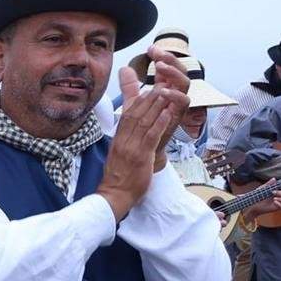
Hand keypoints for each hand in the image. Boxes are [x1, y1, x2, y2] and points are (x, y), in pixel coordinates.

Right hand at [99, 81, 180, 216]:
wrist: (114, 195)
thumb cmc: (119, 178)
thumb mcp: (119, 155)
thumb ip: (125, 140)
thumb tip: (130, 131)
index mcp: (119, 139)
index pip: (127, 115)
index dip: (138, 101)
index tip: (148, 89)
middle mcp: (123, 140)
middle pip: (135, 114)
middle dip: (148, 99)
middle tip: (159, 85)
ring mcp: (131, 148)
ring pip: (143, 122)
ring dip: (155, 106)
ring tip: (165, 93)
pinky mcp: (141, 157)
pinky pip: (150, 137)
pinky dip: (159, 123)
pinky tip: (167, 113)